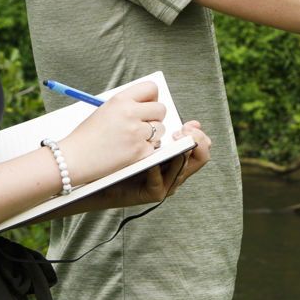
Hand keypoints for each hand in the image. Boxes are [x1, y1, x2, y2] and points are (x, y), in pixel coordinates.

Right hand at [58, 80, 165, 185]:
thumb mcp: (105, 111)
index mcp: (120, 100)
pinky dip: (145, 150)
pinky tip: (129, 151)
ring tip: (135, 139)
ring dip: (152, 135)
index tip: (148, 105)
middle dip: (156, 117)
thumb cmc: (87, 136)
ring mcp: (136, 133)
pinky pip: (154, 147)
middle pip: (161, 109)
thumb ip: (127, 106)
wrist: (73, 159)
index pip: (151, 88)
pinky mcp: (139, 152)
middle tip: (145, 124)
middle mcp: (130, 113)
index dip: (153, 97)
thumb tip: (149, 105)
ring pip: (161, 129)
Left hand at [93, 122, 211, 208]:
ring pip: (183, 170)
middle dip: (197, 143)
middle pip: (201, 157)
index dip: (200, 135)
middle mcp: (176, 169)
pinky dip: (156, 172)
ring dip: (179, 155)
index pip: (201, 145)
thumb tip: (167, 106)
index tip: (188, 124)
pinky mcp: (152, 193)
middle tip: (183, 132)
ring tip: (173, 141)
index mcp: (177, 154)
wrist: (97, 175)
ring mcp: (166, 183)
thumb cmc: (117, 152)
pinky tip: (150, 163)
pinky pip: (159, 183)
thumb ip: (154, 121)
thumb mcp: (139, 133)